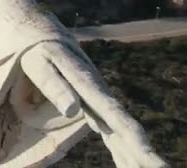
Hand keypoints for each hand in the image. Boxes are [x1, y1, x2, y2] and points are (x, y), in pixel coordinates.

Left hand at [20, 42, 167, 167]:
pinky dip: (123, 153)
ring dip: (137, 158)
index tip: (151, 161)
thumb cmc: (35, 49)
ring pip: (123, 137)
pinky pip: (113, 137)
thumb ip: (54, 85)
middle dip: (145, 155)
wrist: (42, 33)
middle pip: (127, 132)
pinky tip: (131, 166)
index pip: (117, 118)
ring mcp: (100, 104)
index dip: (135, 141)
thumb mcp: (39, 62)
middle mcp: (101, 97)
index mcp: (89, 85)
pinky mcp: (94, 109)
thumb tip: (74, 110)